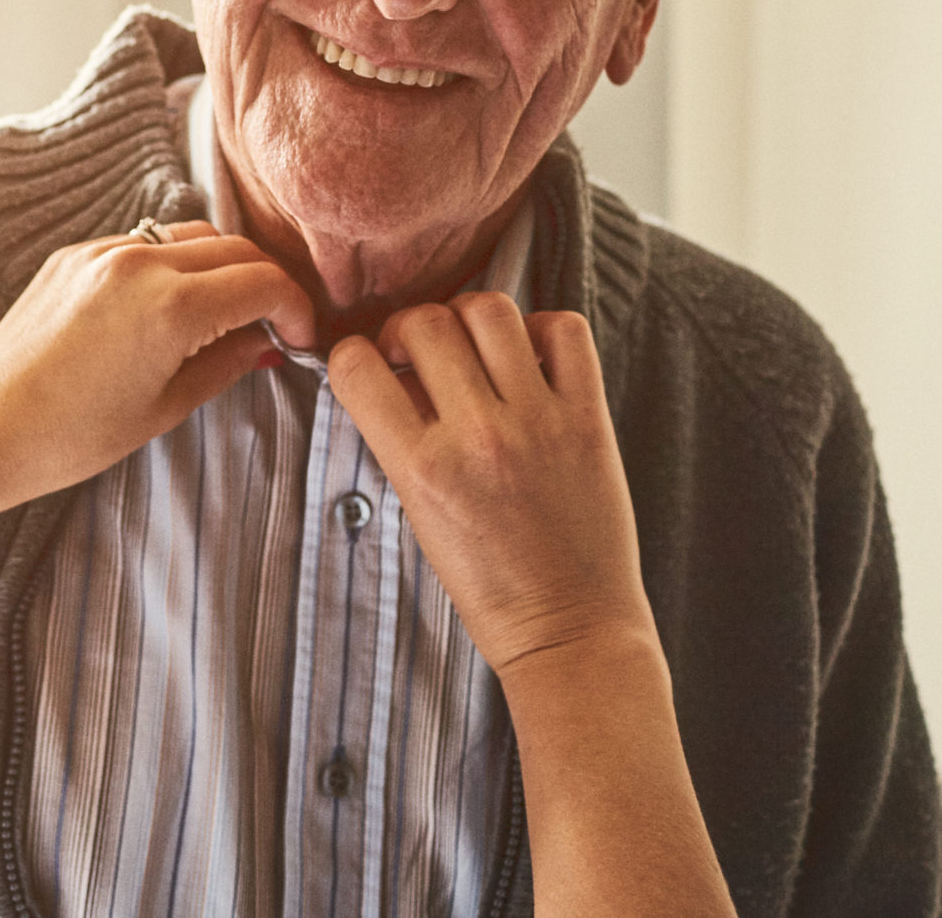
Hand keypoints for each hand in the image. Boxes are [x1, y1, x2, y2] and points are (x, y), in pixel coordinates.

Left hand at [0, 220, 314, 506]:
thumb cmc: (73, 434)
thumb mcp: (165, 407)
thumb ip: (226, 363)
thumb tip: (266, 342)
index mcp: (171, 304)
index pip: (264, 281)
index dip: (297, 308)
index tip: (302, 335)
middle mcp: (139, 262)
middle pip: (235, 249)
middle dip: (267, 282)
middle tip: (276, 322)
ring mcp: (101, 252)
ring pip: (191, 236)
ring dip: (222, 265)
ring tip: (227, 311)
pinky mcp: (73, 255)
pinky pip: (144, 243)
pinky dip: (173, 263)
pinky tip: (171, 305)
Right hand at [325, 294, 649, 680]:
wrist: (570, 631)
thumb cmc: (490, 586)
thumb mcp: (420, 515)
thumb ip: (403, 440)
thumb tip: (394, 371)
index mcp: (422, 468)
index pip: (357, 366)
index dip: (353, 353)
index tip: (369, 363)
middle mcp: (478, 437)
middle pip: (424, 322)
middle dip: (408, 328)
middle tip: (418, 353)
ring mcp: (538, 423)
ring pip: (489, 310)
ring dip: (469, 318)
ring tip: (472, 349)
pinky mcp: (589, 421)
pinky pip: (565, 330)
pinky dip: (542, 329)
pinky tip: (529, 359)